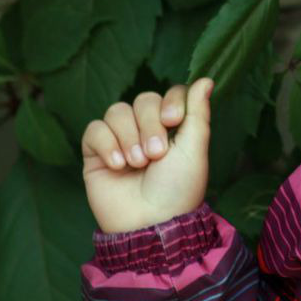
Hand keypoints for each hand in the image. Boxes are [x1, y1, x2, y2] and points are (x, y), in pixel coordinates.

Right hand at [81, 77, 213, 233]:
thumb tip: (206, 78)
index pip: (169, 93)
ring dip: (129, 136)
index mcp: (173, 126)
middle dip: (149, 124)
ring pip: (117, 111)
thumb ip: (198, 112)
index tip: (174, 120)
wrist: (150, 222)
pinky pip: (94, 129)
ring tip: (138, 163)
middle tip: (156, 154)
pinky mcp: (96, 154)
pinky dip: (106, 144)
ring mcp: (120, 140)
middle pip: (143, 99)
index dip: (170, 101)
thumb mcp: (194, 148)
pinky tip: (118, 165)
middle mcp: (146, 129)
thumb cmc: (178, 188)